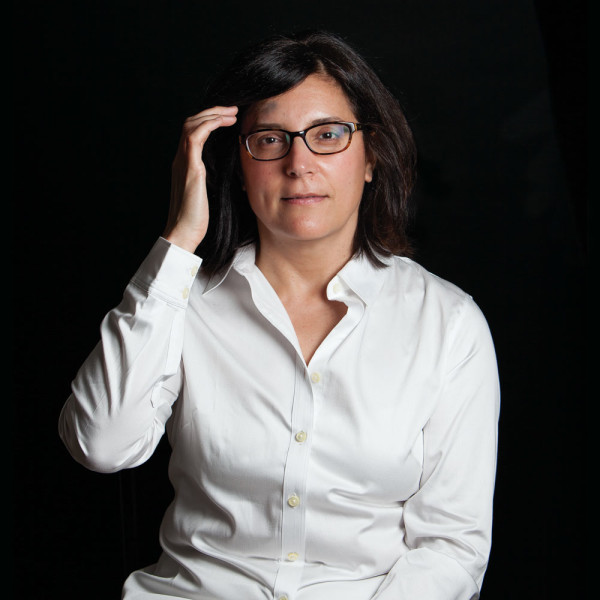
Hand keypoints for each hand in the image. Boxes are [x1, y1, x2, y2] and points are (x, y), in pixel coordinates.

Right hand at [163, 105, 237, 252]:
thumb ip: (212, 179)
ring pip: (192, 124)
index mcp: (184, 165)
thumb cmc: (197, 219)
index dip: (209, 121)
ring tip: (232, 113)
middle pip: (191, 123)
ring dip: (213, 114)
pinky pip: (195, 136)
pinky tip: (225, 122)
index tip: (228, 119)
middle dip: (212, 112)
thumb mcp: (207, 193)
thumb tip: (228, 172)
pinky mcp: (190, 167)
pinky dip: (210, 124)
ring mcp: (183, 162)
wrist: (184, 232)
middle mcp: (181, 160)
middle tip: (233, 111)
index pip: (193, 133)